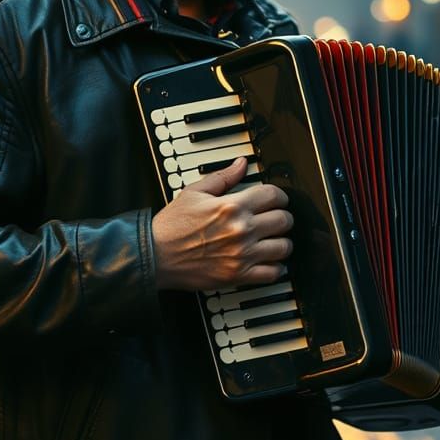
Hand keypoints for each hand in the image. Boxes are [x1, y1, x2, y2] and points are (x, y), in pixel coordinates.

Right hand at [151, 157, 293, 291]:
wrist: (156, 255)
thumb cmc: (172, 225)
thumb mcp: (194, 192)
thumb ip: (223, 178)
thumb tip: (241, 164)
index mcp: (231, 206)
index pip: (273, 195)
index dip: (279, 196)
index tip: (277, 200)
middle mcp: (241, 229)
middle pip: (283, 220)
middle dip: (283, 217)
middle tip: (277, 219)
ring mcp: (242, 254)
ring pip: (283, 247)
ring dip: (281, 242)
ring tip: (274, 241)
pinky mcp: (238, 275)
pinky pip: (272, 273)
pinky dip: (276, 268)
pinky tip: (270, 262)